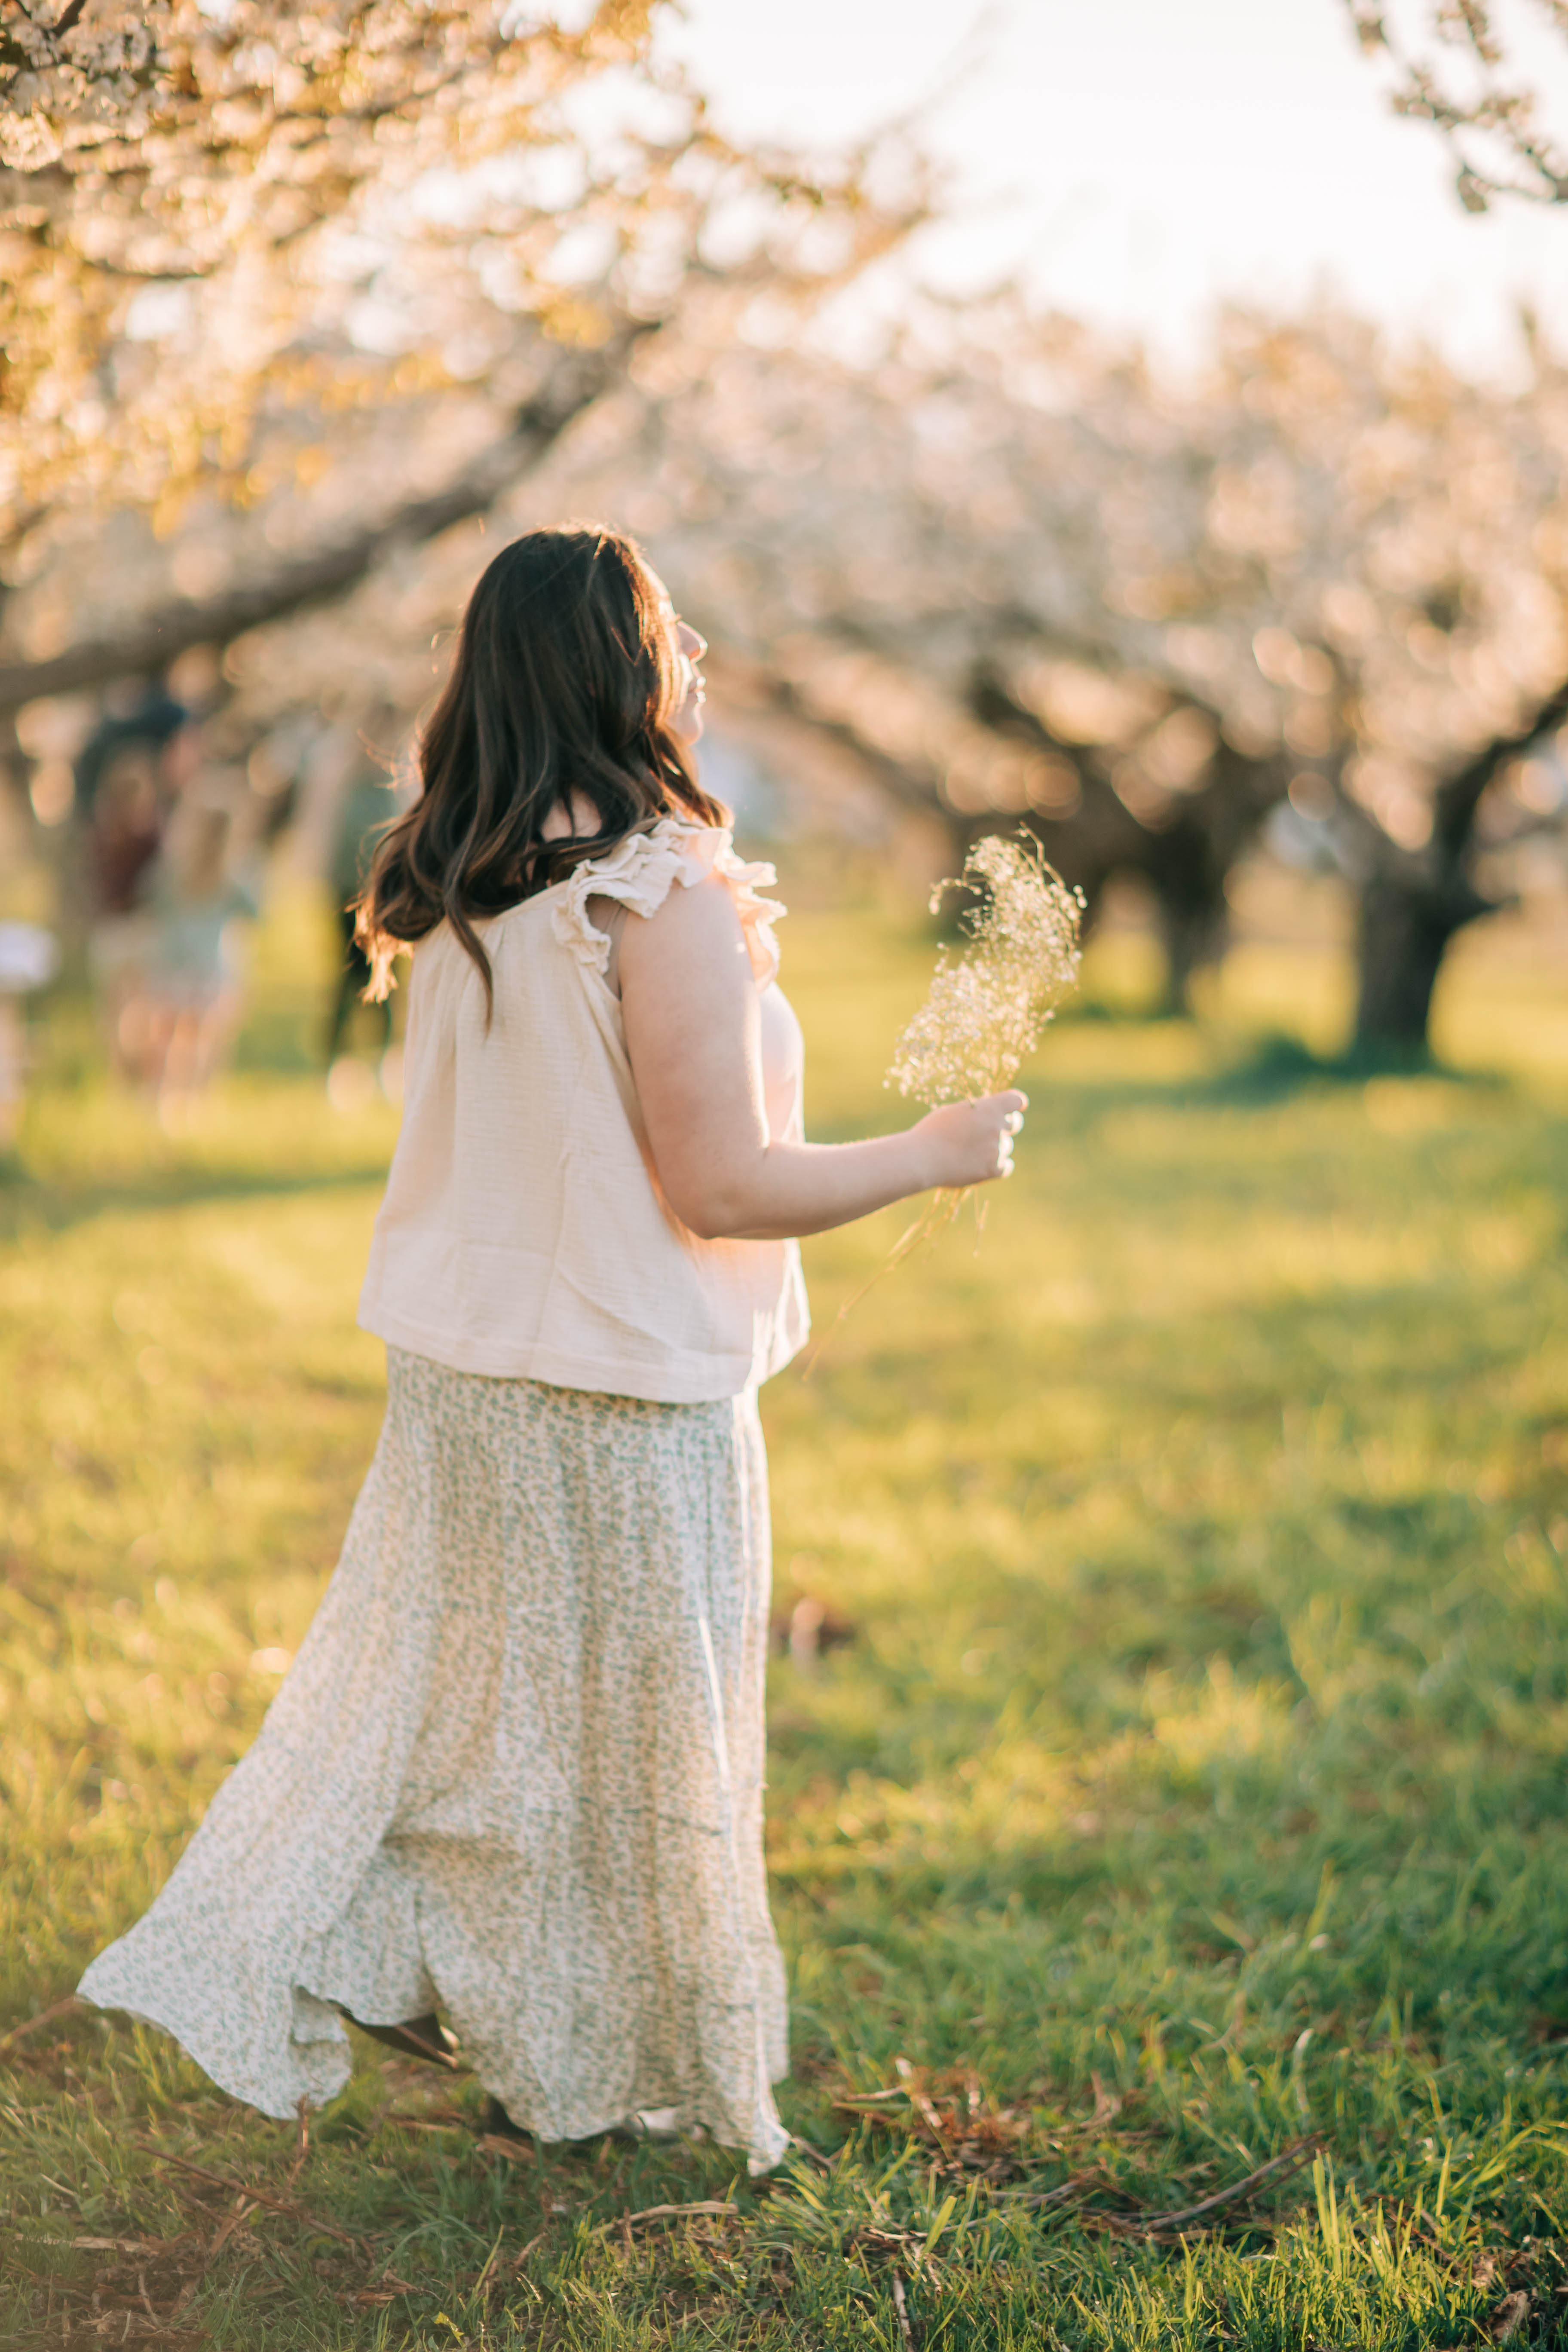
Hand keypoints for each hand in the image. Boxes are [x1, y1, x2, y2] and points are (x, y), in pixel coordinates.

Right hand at [911, 1091, 1027, 1188]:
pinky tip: (981, 1164)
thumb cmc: (932, 1132)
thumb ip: (977, 1113)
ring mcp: (998, 1149)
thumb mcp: (955, 1112)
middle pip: (1014, 1124)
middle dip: (1004, 1125)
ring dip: (993, 1147)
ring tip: (969, 1151)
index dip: (1016, 1104)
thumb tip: (988, 1117)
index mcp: (989, 1108)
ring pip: (1006, 1146)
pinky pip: (1006, 1166)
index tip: (1014, 1108)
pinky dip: (996, 1165)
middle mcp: (998, 1127)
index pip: (1016, 1101)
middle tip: (987, 1131)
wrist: (921, 1158)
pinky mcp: (993, 1170)